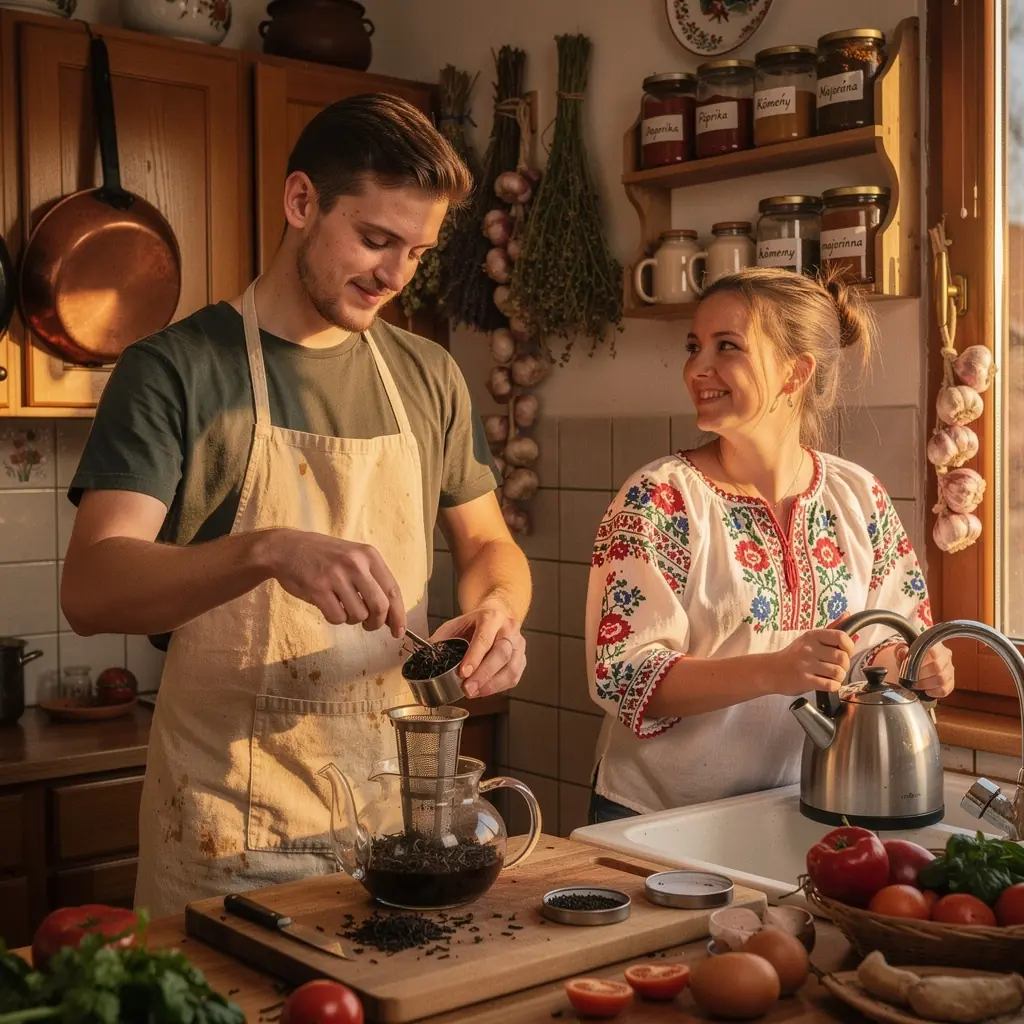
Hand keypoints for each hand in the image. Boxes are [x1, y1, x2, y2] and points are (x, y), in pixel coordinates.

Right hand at [260, 528, 405, 636]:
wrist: (286, 548)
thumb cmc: (324, 556)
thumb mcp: (353, 557)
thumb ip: (372, 580)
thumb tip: (390, 615)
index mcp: (369, 555)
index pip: (392, 590)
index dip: (398, 614)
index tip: (398, 631)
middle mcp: (356, 564)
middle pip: (380, 607)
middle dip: (377, 623)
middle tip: (369, 626)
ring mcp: (336, 576)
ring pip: (358, 615)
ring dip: (352, 619)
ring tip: (343, 608)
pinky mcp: (318, 588)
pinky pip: (337, 617)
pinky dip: (336, 619)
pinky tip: (329, 607)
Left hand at [430, 603, 525, 697]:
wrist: (497, 613)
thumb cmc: (474, 623)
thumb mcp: (455, 624)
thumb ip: (440, 640)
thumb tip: (422, 658)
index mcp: (491, 617)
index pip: (485, 638)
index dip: (474, 657)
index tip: (463, 673)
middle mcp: (508, 629)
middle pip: (501, 654)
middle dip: (483, 675)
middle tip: (468, 689)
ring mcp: (519, 644)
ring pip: (511, 667)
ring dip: (492, 685)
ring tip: (475, 693)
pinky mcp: (522, 657)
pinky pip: (515, 676)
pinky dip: (499, 687)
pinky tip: (485, 691)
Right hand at [772, 628, 854, 696]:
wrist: (771, 670)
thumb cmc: (794, 654)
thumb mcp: (809, 638)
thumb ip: (831, 628)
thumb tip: (847, 615)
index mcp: (812, 636)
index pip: (841, 637)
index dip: (849, 647)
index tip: (845, 652)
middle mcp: (809, 648)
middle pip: (842, 658)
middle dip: (844, 666)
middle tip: (837, 667)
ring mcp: (806, 664)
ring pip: (838, 673)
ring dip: (839, 678)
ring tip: (831, 676)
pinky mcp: (804, 680)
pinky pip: (830, 685)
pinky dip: (833, 686)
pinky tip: (826, 683)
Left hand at [893, 640, 954, 697]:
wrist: (913, 665)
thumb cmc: (909, 657)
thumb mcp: (901, 652)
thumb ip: (901, 651)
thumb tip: (903, 652)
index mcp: (934, 645)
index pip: (933, 653)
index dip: (921, 663)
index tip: (910, 668)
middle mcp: (945, 656)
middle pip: (937, 668)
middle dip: (921, 676)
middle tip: (911, 678)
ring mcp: (949, 669)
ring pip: (942, 680)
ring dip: (926, 684)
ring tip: (916, 684)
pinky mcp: (950, 682)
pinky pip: (945, 690)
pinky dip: (933, 692)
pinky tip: (926, 690)